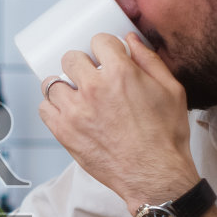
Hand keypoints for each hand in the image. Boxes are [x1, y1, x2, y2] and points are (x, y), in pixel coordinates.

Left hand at [41, 31, 199, 207]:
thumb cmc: (166, 135)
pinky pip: (44, 109)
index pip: (99, 41)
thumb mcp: (172, 90)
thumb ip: (150, 60)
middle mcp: (93, 89)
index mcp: (120, 73)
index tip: (108, 57)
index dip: (106, 48)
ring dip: (64, 85)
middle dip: (82, 64)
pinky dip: (53, 107)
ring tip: (76, 94)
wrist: (155, 176)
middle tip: (91, 76)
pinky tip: (66, 110)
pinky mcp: (64, 133)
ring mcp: (75, 111)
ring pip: (52, 83)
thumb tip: (131, 40)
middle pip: (71, 58)